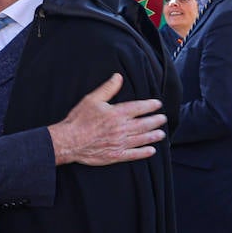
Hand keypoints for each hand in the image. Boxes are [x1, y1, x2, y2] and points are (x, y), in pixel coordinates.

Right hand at [47, 73, 166, 166]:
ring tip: (161, 134)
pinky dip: (144, 153)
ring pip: (141, 139)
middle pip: (144, 124)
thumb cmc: (78, 119)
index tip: (157, 104)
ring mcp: (119, 143)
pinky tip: (151, 150)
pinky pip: (133, 154)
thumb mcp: (92, 99)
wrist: (69, 141)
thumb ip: (108, 88)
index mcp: (117, 113)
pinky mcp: (115, 155)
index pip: (139, 108)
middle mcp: (121, 128)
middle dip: (155, 121)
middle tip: (163, 119)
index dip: (150, 105)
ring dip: (153, 136)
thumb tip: (118, 77)